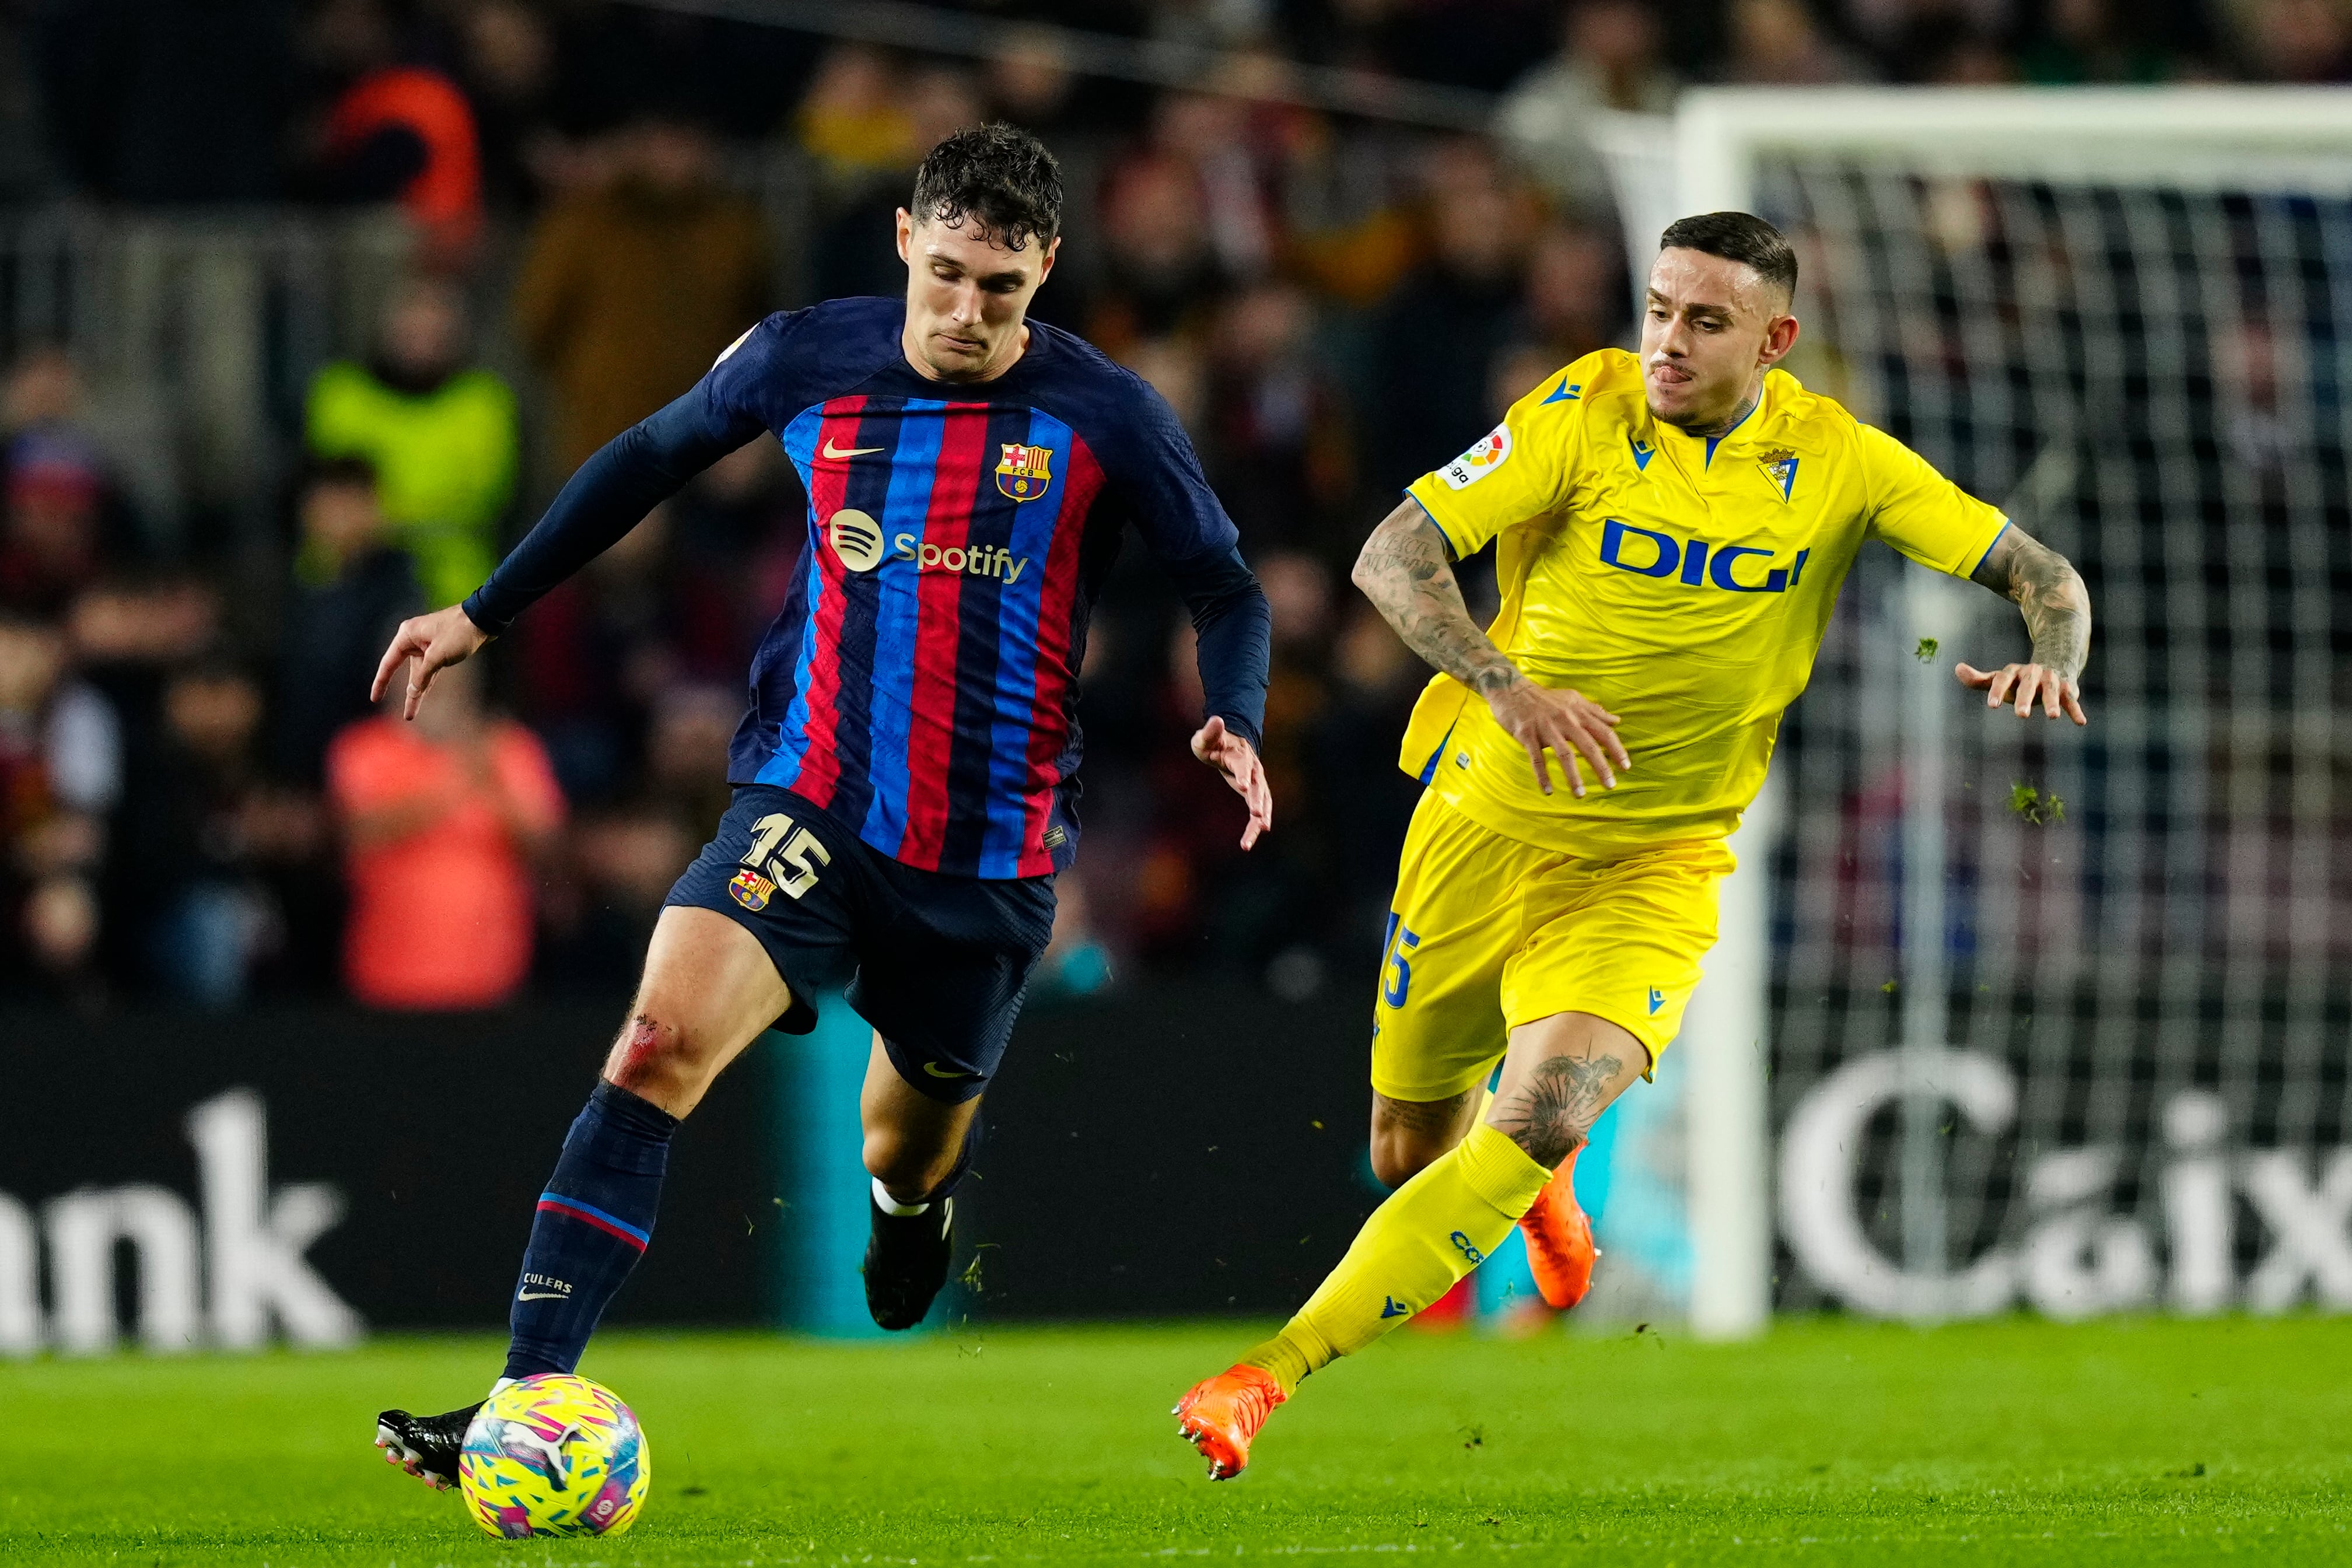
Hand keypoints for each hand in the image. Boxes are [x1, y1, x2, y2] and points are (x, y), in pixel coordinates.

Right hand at [370, 605, 490, 719]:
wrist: (484, 619)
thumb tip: (412, 691)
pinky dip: (427, 682)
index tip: (375, 699)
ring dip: (417, 692)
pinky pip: (430, 670)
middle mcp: (413, 639)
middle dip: (405, 693)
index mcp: (407, 635)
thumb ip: (422, 675)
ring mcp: (427, 645)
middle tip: (402, 714)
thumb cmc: (459, 632)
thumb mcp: (438, 656)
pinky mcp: (439, 649)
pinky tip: (421, 696)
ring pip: (419, 673)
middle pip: (403, 670)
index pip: (388, 663)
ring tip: (411, 714)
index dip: (381, 682)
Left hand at [1190, 715, 1272, 849]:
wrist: (1231, 746)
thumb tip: (1217, 719)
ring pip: (1263, 801)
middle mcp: (1253, 769)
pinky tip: (1256, 836)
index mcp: (1240, 756)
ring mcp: (1257, 782)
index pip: (1242, 766)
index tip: (1243, 787)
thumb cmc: (1214, 743)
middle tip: (1257, 816)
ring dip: (1262, 816)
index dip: (1243, 775)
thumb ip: (1210, 731)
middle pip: (1258, 787)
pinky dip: (1259, 821)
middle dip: (1258, 801)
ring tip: (1261, 831)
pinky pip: (1260, 809)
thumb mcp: (1206, 738)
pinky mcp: (1255, 793)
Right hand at [1485, 677, 1628, 796]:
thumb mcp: (1573, 699)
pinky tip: (1548, 791)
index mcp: (1578, 713)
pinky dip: (1543, 776)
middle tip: (1610, 785)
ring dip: (1574, 777)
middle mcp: (1566, 720)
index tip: (1625, 767)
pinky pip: (1537, 759)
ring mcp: (1546, 728)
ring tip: (1581, 794)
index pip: (1603, 733)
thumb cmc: (1545, 698)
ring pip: (1565, 755)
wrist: (1511, 690)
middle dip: (1601, 767)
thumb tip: (1616, 721)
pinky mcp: (1527, 735)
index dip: (1617, 750)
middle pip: (1588, 746)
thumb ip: (1595, 711)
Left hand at [1954, 661, 2085, 724]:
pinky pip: (2072, 699)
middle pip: (2027, 685)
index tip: (1992, 706)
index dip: (1997, 691)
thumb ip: (1979, 680)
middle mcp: (2033, 673)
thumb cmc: (2018, 680)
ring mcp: (2051, 679)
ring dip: (2052, 703)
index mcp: (2014, 671)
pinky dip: (2076, 710)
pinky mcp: (2067, 688)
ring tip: (2053, 717)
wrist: (2052, 665)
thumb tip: (1957, 668)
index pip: (2002, 679)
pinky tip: (2081, 722)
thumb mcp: (1999, 679)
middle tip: (2021, 716)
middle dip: (2025, 699)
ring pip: (2051, 690)